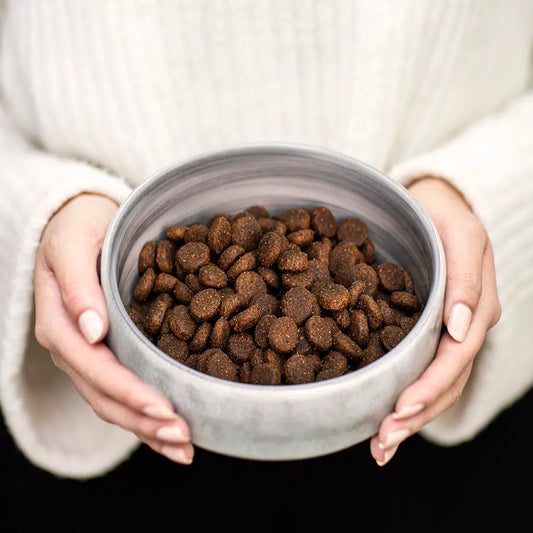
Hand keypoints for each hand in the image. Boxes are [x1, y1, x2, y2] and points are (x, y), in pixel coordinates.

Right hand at [34, 193, 193, 464]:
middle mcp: (72, 347)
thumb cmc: (78, 226)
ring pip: (113, 403)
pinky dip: (146, 414)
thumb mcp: (72, 243)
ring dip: (147, 429)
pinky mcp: (105, 353)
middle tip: (184, 438)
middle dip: (144, 421)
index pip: (94, 367)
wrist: (79, 221)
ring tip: (184, 447)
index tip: (165, 409)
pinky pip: (121, 391)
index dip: (129, 392)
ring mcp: (87, 354)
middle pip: (104, 396)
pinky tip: (171, 431)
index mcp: (60, 323)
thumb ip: (77, 285)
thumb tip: (92, 331)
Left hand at [370, 177, 500, 464]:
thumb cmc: (443, 216)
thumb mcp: (461, 235)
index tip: (400, 410)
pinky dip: (404, 400)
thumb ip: (465, 279)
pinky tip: (383, 421)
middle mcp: (464, 330)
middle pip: (445, 383)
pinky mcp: (428, 335)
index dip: (429, 386)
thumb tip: (462, 328)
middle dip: (414, 416)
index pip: (456, 358)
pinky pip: (421, 372)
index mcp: (475, 310)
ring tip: (379, 447)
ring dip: (409, 420)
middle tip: (381, 444)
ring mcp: (448, 335)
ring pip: (435, 387)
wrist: (434, 206)